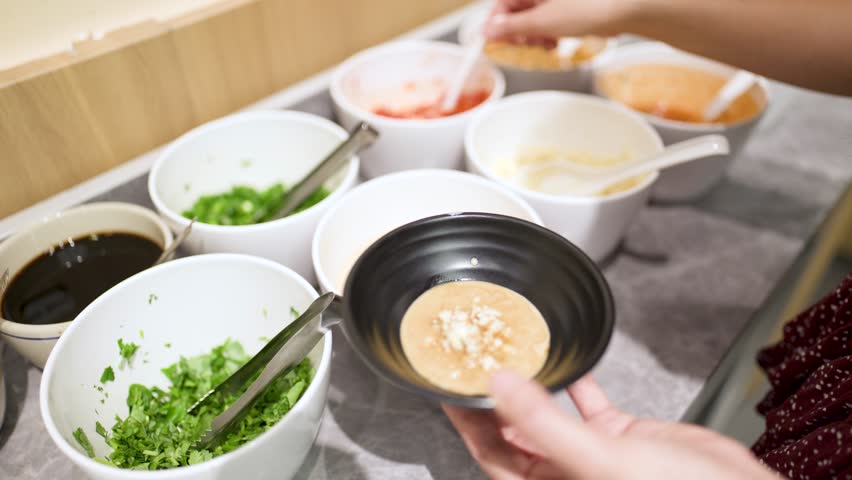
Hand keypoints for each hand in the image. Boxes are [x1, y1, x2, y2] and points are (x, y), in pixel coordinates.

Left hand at [443, 372, 777, 478]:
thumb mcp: (596, 460)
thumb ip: (542, 423)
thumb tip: (496, 385)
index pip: (489, 451)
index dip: (466, 418)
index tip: (448, 385)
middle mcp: (562, 472)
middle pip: (512, 430)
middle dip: (493, 396)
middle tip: (475, 358)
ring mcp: (592, 454)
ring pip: (548, 414)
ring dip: (531, 384)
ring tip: (512, 352)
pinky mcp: (620, 435)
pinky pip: (589, 403)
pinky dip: (577, 380)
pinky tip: (569, 360)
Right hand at [483, 0, 630, 43]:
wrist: (627, 8)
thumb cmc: (590, 7)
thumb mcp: (542, 22)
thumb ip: (511, 27)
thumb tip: (488, 30)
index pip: (502, 2)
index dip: (495, 24)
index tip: (492, 41)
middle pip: (516, 9)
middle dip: (518, 30)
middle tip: (525, 45)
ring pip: (533, 15)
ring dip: (533, 34)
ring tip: (545, 44)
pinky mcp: (569, 4)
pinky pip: (549, 17)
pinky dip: (548, 30)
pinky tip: (555, 41)